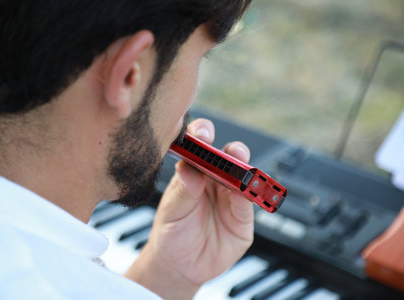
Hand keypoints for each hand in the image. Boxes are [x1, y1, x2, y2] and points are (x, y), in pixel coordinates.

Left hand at [125, 118, 254, 298]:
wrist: (179, 266)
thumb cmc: (171, 232)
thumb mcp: (171, 211)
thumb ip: (182, 191)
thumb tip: (188, 169)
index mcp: (194, 171)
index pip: (201, 146)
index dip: (203, 135)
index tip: (202, 135)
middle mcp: (214, 180)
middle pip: (228, 157)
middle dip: (233, 151)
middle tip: (231, 152)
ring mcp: (229, 197)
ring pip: (244, 177)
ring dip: (246, 171)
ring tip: (242, 170)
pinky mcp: (242, 218)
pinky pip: (248, 204)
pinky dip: (249, 196)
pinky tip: (245, 193)